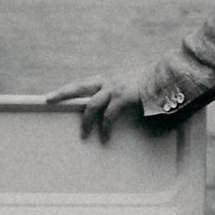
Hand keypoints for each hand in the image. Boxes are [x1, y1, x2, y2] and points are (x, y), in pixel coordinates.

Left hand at [47, 77, 161, 141]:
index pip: (83, 84)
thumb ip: (119, 94)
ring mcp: (115, 88)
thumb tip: (112, 108)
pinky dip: (105, 128)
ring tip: (83, 135)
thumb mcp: (130, 86)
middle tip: (48, 99)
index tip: (51, 96)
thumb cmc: (150, 83)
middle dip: (63, 93)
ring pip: (92, 104)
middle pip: (79, 86)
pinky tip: (104, 138)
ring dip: (86, 121)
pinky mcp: (123, 97)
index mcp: (107, 79)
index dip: (67, 90)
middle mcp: (108, 81)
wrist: (166, 76)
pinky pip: (109, 116)